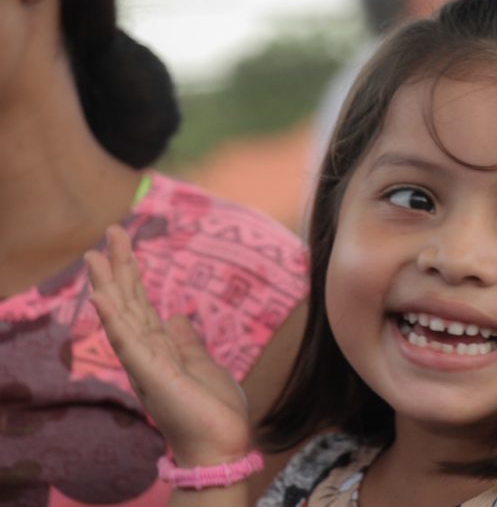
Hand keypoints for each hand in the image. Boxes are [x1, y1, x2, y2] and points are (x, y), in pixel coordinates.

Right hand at [85, 225, 250, 466]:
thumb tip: (175, 316)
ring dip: (109, 286)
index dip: (132, 274)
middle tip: (112, 230)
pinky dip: (114, 321)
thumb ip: (185, 342)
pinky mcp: (151, 376)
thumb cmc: (212, 410)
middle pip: (129, 303)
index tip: (124, 244)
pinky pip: (129, 344)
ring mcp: (145, 365)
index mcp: (159, 349)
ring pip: (122, 317)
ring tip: (95, 255)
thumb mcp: (202, 365)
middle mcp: (146, 354)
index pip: (141, 304)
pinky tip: (102, 298)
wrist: (221, 445)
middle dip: (120, 267)